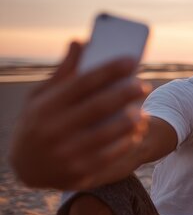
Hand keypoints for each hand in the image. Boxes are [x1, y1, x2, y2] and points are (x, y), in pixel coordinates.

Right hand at [8, 41, 151, 189]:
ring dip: (129, 121)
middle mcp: (53, 130)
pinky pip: (108, 157)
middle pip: (98, 107)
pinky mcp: (78, 173)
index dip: (109, 70)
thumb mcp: (41, 98)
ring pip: (106, 134)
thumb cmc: (39, 122)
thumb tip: (79, 42)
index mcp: (45, 107)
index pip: (82, 82)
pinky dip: (125, 143)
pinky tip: (135, 133)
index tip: (132, 60)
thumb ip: (63, 73)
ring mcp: (65, 154)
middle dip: (125, 93)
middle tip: (144, 85)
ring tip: (143, 111)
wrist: (26, 168)